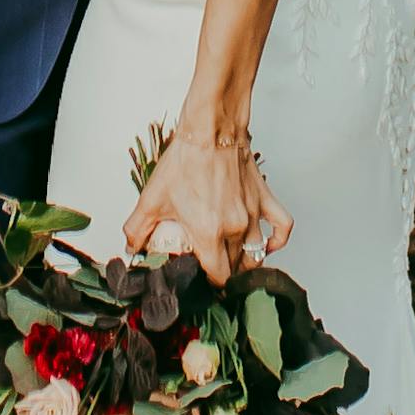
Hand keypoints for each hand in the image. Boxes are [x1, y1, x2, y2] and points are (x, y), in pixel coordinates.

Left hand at [126, 125, 280, 281]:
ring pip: (257, 254)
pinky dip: (277, 241)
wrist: (210, 129)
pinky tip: (266, 245)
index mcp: (209, 232)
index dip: (210, 285)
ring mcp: (253, 214)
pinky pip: (283, 227)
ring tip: (231, 262)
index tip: (201, 281)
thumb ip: (137, 229)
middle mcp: (235, 228)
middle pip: (236, 269)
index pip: (219, 278)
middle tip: (210, 269)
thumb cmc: (186, 159)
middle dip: (224, 273)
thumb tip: (132, 247)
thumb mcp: (152, 198)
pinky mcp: (264, 198)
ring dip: (245, 263)